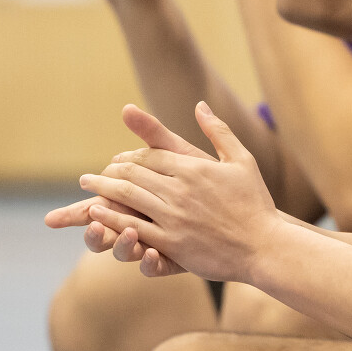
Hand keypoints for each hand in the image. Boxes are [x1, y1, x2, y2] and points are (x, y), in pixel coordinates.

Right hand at [44, 104, 215, 276]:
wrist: (242, 210)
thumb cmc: (205, 177)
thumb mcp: (180, 154)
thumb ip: (153, 134)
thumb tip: (126, 107)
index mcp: (134, 199)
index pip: (97, 204)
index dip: (77, 211)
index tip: (58, 214)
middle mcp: (138, 223)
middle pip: (103, 233)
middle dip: (93, 234)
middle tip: (90, 228)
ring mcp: (154, 242)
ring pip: (126, 250)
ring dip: (121, 246)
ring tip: (128, 235)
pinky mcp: (174, 259)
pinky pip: (156, 267)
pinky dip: (151, 264)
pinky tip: (154, 256)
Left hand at [79, 103, 282, 284]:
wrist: (264, 246)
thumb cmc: (255, 203)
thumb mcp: (241, 159)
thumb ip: (218, 130)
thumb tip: (200, 105)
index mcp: (194, 168)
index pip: (151, 155)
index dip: (129, 157)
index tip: (116, 160)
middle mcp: (179, 189)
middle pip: (133, 173)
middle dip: (108, 173)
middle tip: (90, 176)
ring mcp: (173, 217)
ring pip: (127, 197)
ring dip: (102, 191)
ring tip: (87, 189)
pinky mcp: (171, 243)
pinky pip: (133, 228)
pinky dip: (111, 219)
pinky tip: (97, 215)